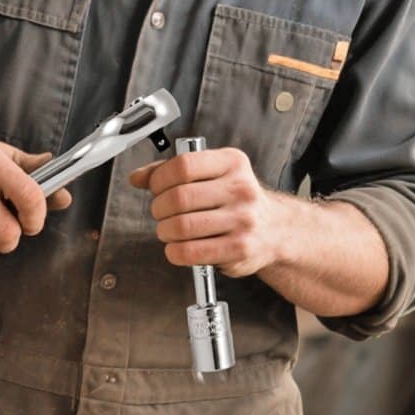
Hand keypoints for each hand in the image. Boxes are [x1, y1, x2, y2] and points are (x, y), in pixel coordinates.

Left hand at [129, 146, 286, 277]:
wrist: (276, 230)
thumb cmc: (236, 201)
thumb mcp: (212, 174)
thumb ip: (173, 172)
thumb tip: (138, 177)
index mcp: (232, 163)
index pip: (183, 165)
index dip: (159, 179)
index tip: (156, 188)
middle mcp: (241, 189)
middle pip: (179, 197)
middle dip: (159, 208)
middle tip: (161, 213)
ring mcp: (242, 220)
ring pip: (182, 226)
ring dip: (165, 231)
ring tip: (169, 230)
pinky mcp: (239, 248)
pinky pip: (191, 251)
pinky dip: (174, 251)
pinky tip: (177, 247)